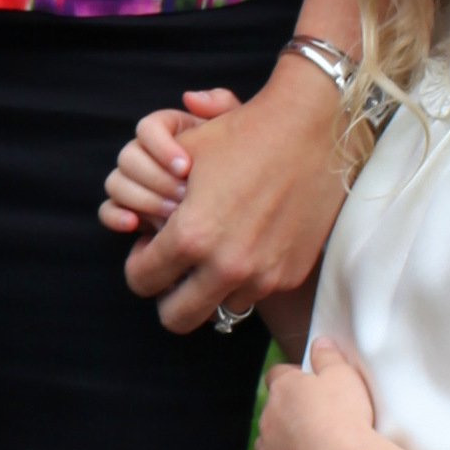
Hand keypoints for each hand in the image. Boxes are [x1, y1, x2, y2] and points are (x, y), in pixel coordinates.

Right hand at [99, 86, 228, 237]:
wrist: (238, 205)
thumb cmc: (241, 163)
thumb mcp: (240, 134)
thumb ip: (221, 107)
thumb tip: (191, 98)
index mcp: (167, 131)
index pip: (147, 127)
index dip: (161, 146)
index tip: (187, 167)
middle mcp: (144, 153)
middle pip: (128, 157)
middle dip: (156, 179)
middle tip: (185, 195)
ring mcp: (133, 182)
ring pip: (116, 183)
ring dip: (142, 199)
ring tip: (174, 214)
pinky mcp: (128, 209)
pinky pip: (107, 210)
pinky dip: (115, 217)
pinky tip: (135, 225)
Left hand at [119, 57, 354, 337]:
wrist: (311, 130)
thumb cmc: (241, 135)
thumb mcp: (183, 156)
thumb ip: (150, 199)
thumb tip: (143, 226)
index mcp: (191, 237)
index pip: (141, 281)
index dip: (138, 265)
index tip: (149, 248)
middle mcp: (226, 265)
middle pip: (176, 318)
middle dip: (166, 296)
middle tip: (173, 268)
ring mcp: (262, 275)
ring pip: (219, 306)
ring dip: (211, 287)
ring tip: (215, 250)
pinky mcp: (290, 275)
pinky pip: (256, 291)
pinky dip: (246, 277)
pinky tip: (249, 241)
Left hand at [257, 335, 382, 449]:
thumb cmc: (346, 415)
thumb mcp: (344, 374)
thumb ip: (328, 356)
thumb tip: (319, 342)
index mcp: (283, 389)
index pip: (277, 375)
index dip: (292, 377)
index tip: (309, 383)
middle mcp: (268, 419)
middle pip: (273, 410)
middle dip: (290, 412)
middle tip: (320, 418)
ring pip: (269, 443)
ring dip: (284, 443)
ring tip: (313, 447)